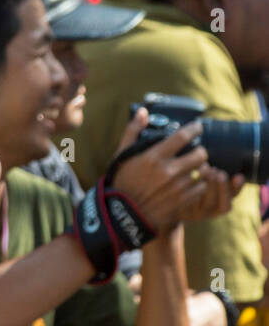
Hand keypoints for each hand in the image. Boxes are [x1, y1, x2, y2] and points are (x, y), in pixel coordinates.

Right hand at [111, 110, 225, 233]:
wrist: (125, 213)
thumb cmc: (123, 181)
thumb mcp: (123, 155)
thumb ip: (133, 131)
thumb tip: (142, 112)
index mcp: (154, 157)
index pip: (183, 137)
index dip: (194, 129)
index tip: (198, 127)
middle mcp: (169, 171)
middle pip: (200, 154)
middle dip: (200, 151)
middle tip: (196, 151)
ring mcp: (178, 187)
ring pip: (202, 171)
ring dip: (200, 169)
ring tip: (194, 169)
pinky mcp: (184, 200)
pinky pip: (201, 188)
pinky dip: (199, 184)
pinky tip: (191, 183)